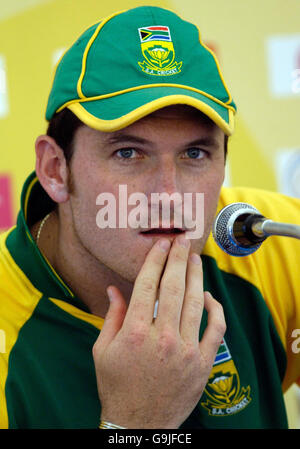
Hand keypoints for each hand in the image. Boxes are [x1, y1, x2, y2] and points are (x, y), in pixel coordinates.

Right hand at [92, 235, 225, 428]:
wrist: (139, 423)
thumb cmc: (116, 386)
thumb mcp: (103, 351)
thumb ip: (111, 317)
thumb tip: (114, 289)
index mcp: (135, 333)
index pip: (146, 286)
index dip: (155, 261)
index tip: (161, 244)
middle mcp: (162, 338)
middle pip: (173, 288)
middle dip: (178, 259)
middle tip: (182, 240)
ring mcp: (185, 350)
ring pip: (194, 303)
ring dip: (196, 277)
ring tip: (195, 258)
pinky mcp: (202, 363)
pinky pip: (214, 330)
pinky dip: (215, 310)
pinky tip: (208, 295)